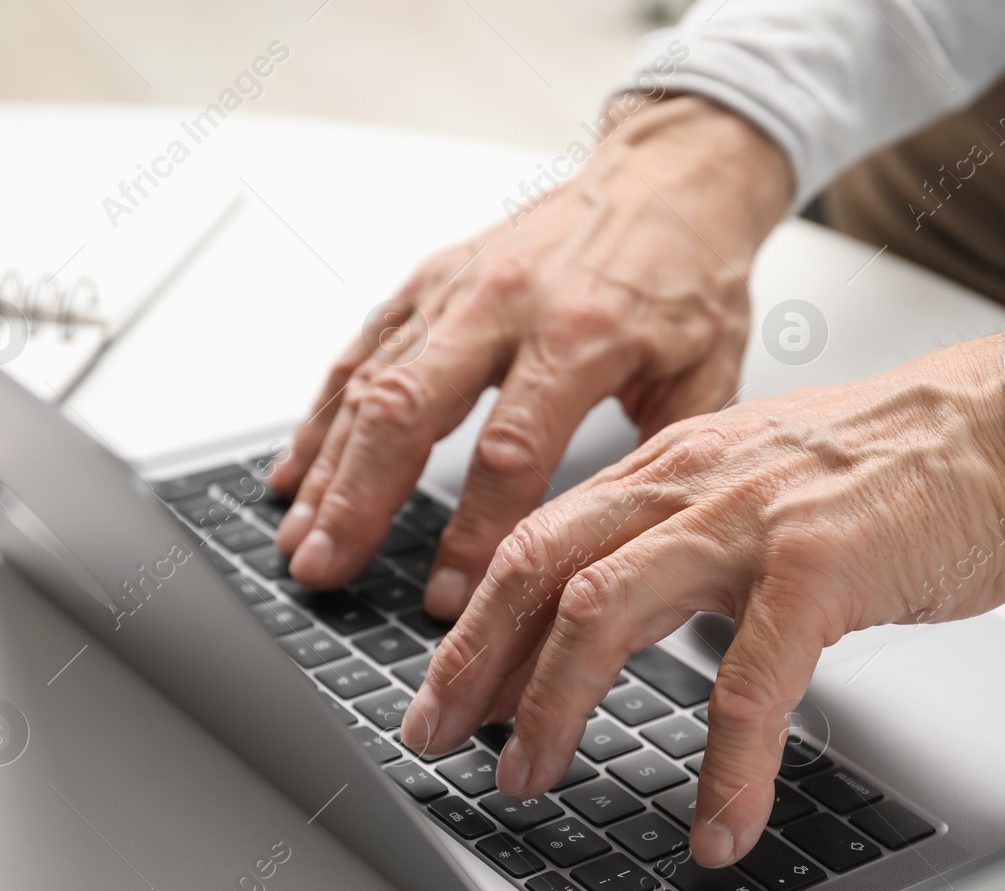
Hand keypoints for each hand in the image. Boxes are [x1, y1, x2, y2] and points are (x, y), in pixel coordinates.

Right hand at [268, 94, 792, 616]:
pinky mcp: (430, 279)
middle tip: (326, 570)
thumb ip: (658, 462)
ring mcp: (458, 287)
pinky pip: (362, 350)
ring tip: (298, 538)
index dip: (472, 532)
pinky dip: (323, 414)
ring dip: (328, 468)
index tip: (447, 598)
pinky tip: (298, 470)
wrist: (667, 177)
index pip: (511, 452)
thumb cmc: (690, 277)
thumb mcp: (706, 373)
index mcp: (582, 334)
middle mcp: (505, 305)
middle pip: (409, 412)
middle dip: (360, 501)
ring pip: (371, 382)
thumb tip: (620, 553)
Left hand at [400, 336, 1004, 865]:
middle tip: (441, 739)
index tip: (442, 688)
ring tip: (531, 778)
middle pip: (542, 571)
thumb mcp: (754, 478)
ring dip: (554, 706)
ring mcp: (750, 522)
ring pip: (606, 612)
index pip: (540, 542)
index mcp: (669, 466)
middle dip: (475, 663)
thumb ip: (682, 530)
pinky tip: (717, 826)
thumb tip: (619, 607)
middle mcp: (690, 483)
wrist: (1001, 428)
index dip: (476, 622)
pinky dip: (725, 768)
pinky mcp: (821, 569)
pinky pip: (750, 685)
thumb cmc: (886, 467)